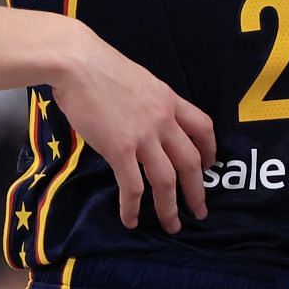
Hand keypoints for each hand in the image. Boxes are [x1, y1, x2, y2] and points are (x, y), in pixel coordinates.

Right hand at [52, 29, 216, 233]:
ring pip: (166, 180)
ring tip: (172, 226)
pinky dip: (132, 207)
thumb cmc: (101, 67)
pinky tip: (130, 220)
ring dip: (170, 207)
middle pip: (191, 161)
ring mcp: (144, 136)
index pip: (203, 127)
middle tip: (200, 211)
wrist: (77, 63)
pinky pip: (132, 186)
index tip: (210, 166)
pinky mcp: (120, 149)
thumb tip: (146, 120)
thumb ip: (150, 102)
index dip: (211, 150)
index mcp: (170, 100)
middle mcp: (163, 120)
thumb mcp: (140, 80)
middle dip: (198, 190)